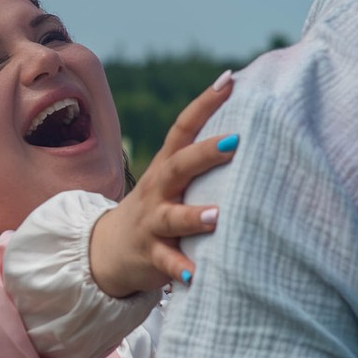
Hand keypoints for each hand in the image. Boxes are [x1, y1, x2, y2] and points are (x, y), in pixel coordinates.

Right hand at [86, 72, 236, 299]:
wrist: (107, 251)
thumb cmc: (156, 210)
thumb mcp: (172, 183)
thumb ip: (202, 164)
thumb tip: (250, 132)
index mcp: (166, 168)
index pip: (183, 128)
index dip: (204, 103)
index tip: (230, 79)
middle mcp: (157, 190)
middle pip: (178, 166)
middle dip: (206, 154)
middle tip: (236, 141)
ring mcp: (151, 223)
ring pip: (171, 217)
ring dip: (193, 216)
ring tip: (217, 216)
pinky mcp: (150, 255)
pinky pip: (166, 264)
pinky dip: (181, 271)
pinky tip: (198, 278)